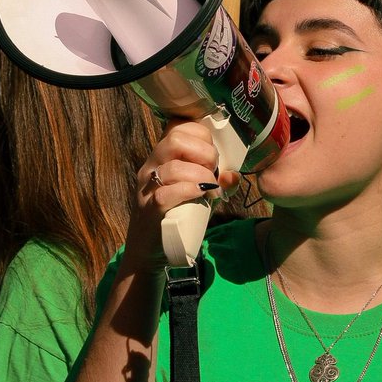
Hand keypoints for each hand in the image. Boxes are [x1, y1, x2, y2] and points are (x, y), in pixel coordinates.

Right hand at [124, 120, 239, 273]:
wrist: (148, 253)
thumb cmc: (175, 218)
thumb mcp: (198, 196)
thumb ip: (215, 182)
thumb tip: (234, 175)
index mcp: (161, 158)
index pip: (178, 128)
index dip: (202, 136)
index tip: (212, 156)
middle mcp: (151, 168)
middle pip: (174, 140)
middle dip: (203, 153)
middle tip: (213, 172)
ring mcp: (147, 188)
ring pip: (172, 167)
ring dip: (200, 176)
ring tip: (210, 189)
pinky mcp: (149, 210)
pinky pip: (166, 194)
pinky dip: (188, 191)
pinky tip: (201, 195)